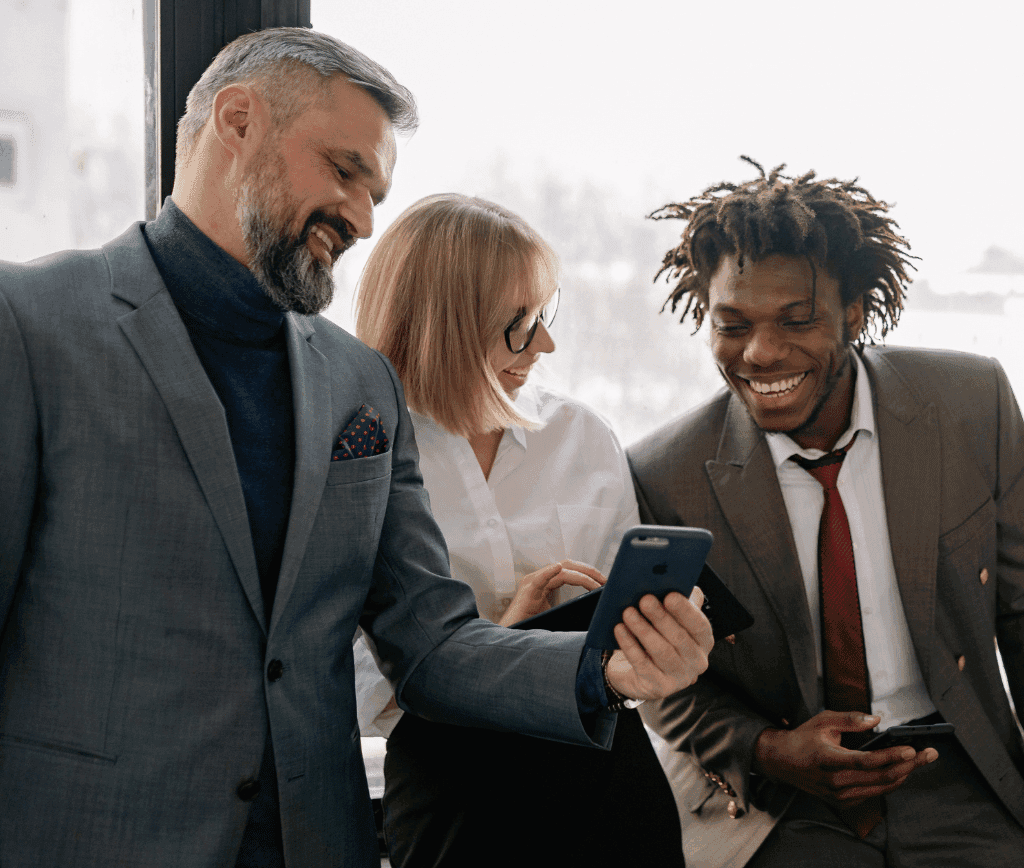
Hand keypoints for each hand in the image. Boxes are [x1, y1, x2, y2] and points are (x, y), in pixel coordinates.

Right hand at [497, 560, 605, 625]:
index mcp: (547, 582)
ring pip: (561, 570)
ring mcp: (533, 583)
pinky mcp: (527, 591)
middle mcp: (541, 578)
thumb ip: (570, 608)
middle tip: (606, 580)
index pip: (571, 571)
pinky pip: (539, 578)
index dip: (589, 574)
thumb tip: (594, 610)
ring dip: (581, 575)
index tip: (605, 583)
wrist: (511, 636)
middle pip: (569, 566)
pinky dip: (549, 572)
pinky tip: (558, 568)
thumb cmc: (531, 627)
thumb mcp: (555, 614)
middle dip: (589, 571)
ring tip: (596, 582)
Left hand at [604, 586, 712, 700]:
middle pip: (679, 638)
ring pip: (661, 651)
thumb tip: (676, 583)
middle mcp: (697, 661)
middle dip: (660, 617)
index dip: (685, 610)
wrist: (638, 673)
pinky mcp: (659, 688)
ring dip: (643, 629)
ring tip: (628, 612)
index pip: (699, 625)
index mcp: (704, 641)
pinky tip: (619, 629)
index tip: (669, 595)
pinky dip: (630, 645)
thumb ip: (675, 603)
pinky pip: (642, 664)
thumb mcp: (669, 621)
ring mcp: (679, 678)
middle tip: (644, 599)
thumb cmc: (657, 639)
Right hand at [753, 710, 938, 807]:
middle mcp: (836, 782)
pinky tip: (900, 771)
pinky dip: (889, 782)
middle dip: (910, 765)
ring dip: (904, 774)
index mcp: (829, 760)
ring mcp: (840, 796)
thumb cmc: (803, 739)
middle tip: (929, 754)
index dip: (891, 756)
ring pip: (882, 788)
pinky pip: (874, 793)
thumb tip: (876, 720)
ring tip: (920, 761)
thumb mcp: (823, 721)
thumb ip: (851, 719)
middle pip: (882, 777)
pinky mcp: (843, 802)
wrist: (782, 762)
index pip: (867, 761)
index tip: (911, 749)